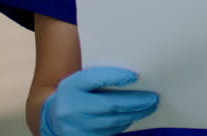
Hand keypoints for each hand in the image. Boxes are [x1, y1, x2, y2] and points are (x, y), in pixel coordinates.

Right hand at [40, 67, 158, 135]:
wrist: (52, 117)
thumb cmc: (75, 93)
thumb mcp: (81, 80)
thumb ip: (101, 77)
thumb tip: (132, 76)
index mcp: (71, 86)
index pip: (95, 79)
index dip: (116, 77)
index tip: (136, 76)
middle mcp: (71, 108)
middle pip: (109, 105)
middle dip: (135, 102)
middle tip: (153, 98)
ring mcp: (76, 128)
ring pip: (112, 122)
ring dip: (133, 115)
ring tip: (149, 107)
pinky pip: (109, 133)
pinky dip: (123, 125)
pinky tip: (133, 117)